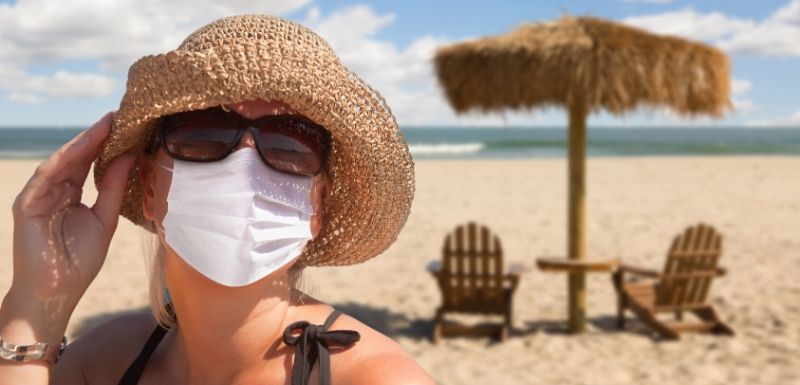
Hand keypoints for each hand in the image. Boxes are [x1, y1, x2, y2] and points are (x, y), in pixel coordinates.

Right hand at [10, 112, 133, 307]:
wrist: (56, 293)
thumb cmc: (79, 261)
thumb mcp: (105, 219)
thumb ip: (113, 187)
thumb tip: (129, 155)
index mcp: (72, 193)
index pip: (90, 162)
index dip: (108, 143)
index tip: (129, 125)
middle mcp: (55, 189)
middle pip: (77, 156)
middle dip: (98, 135)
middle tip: (120, 114)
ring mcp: (39, 194)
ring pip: (63, 160)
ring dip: (84, 141)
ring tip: (107, 124)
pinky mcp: (27, 203)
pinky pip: (47, 175)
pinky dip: (65, 159)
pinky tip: (83, 145)